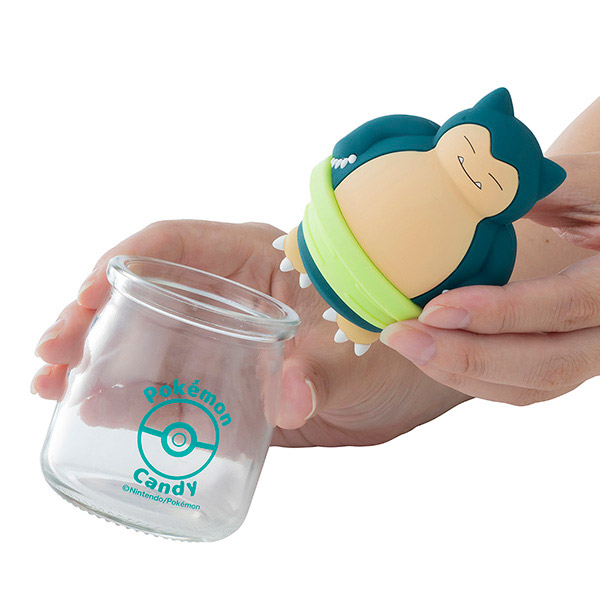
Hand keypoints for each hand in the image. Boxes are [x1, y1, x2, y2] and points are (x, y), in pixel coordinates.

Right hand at [32, 219, 466, 446]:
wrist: (421, 375)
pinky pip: (173, 385)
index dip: (124, 264)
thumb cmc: (400, 339)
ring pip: (151, 339)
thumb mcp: (364, 353)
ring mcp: (228, 341)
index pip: (176, 245)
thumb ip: (325, 373)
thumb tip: (286, 400)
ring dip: (100, 358)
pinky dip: (135, 397)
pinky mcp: (231, 383)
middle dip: (93, 318)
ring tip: (54, 386)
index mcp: (258, 263)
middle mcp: (233, 298)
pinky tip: (101, 411)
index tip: (89, 299)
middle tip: (52, 355)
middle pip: (147, 293)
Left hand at [381, 152, 599, 405]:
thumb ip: (541, 186)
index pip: (566, 305)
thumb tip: (472, 187)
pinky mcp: (570, 363)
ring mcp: (595, 354)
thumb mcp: (590, 184)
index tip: (433, 308)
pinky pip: (524, 388)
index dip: (499, 312)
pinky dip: (473, 378)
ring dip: (461, 372)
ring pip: (532, 386)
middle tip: (401, 337)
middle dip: (466, 357)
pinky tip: (430, 354)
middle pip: (547, 363)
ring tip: (406, 344)